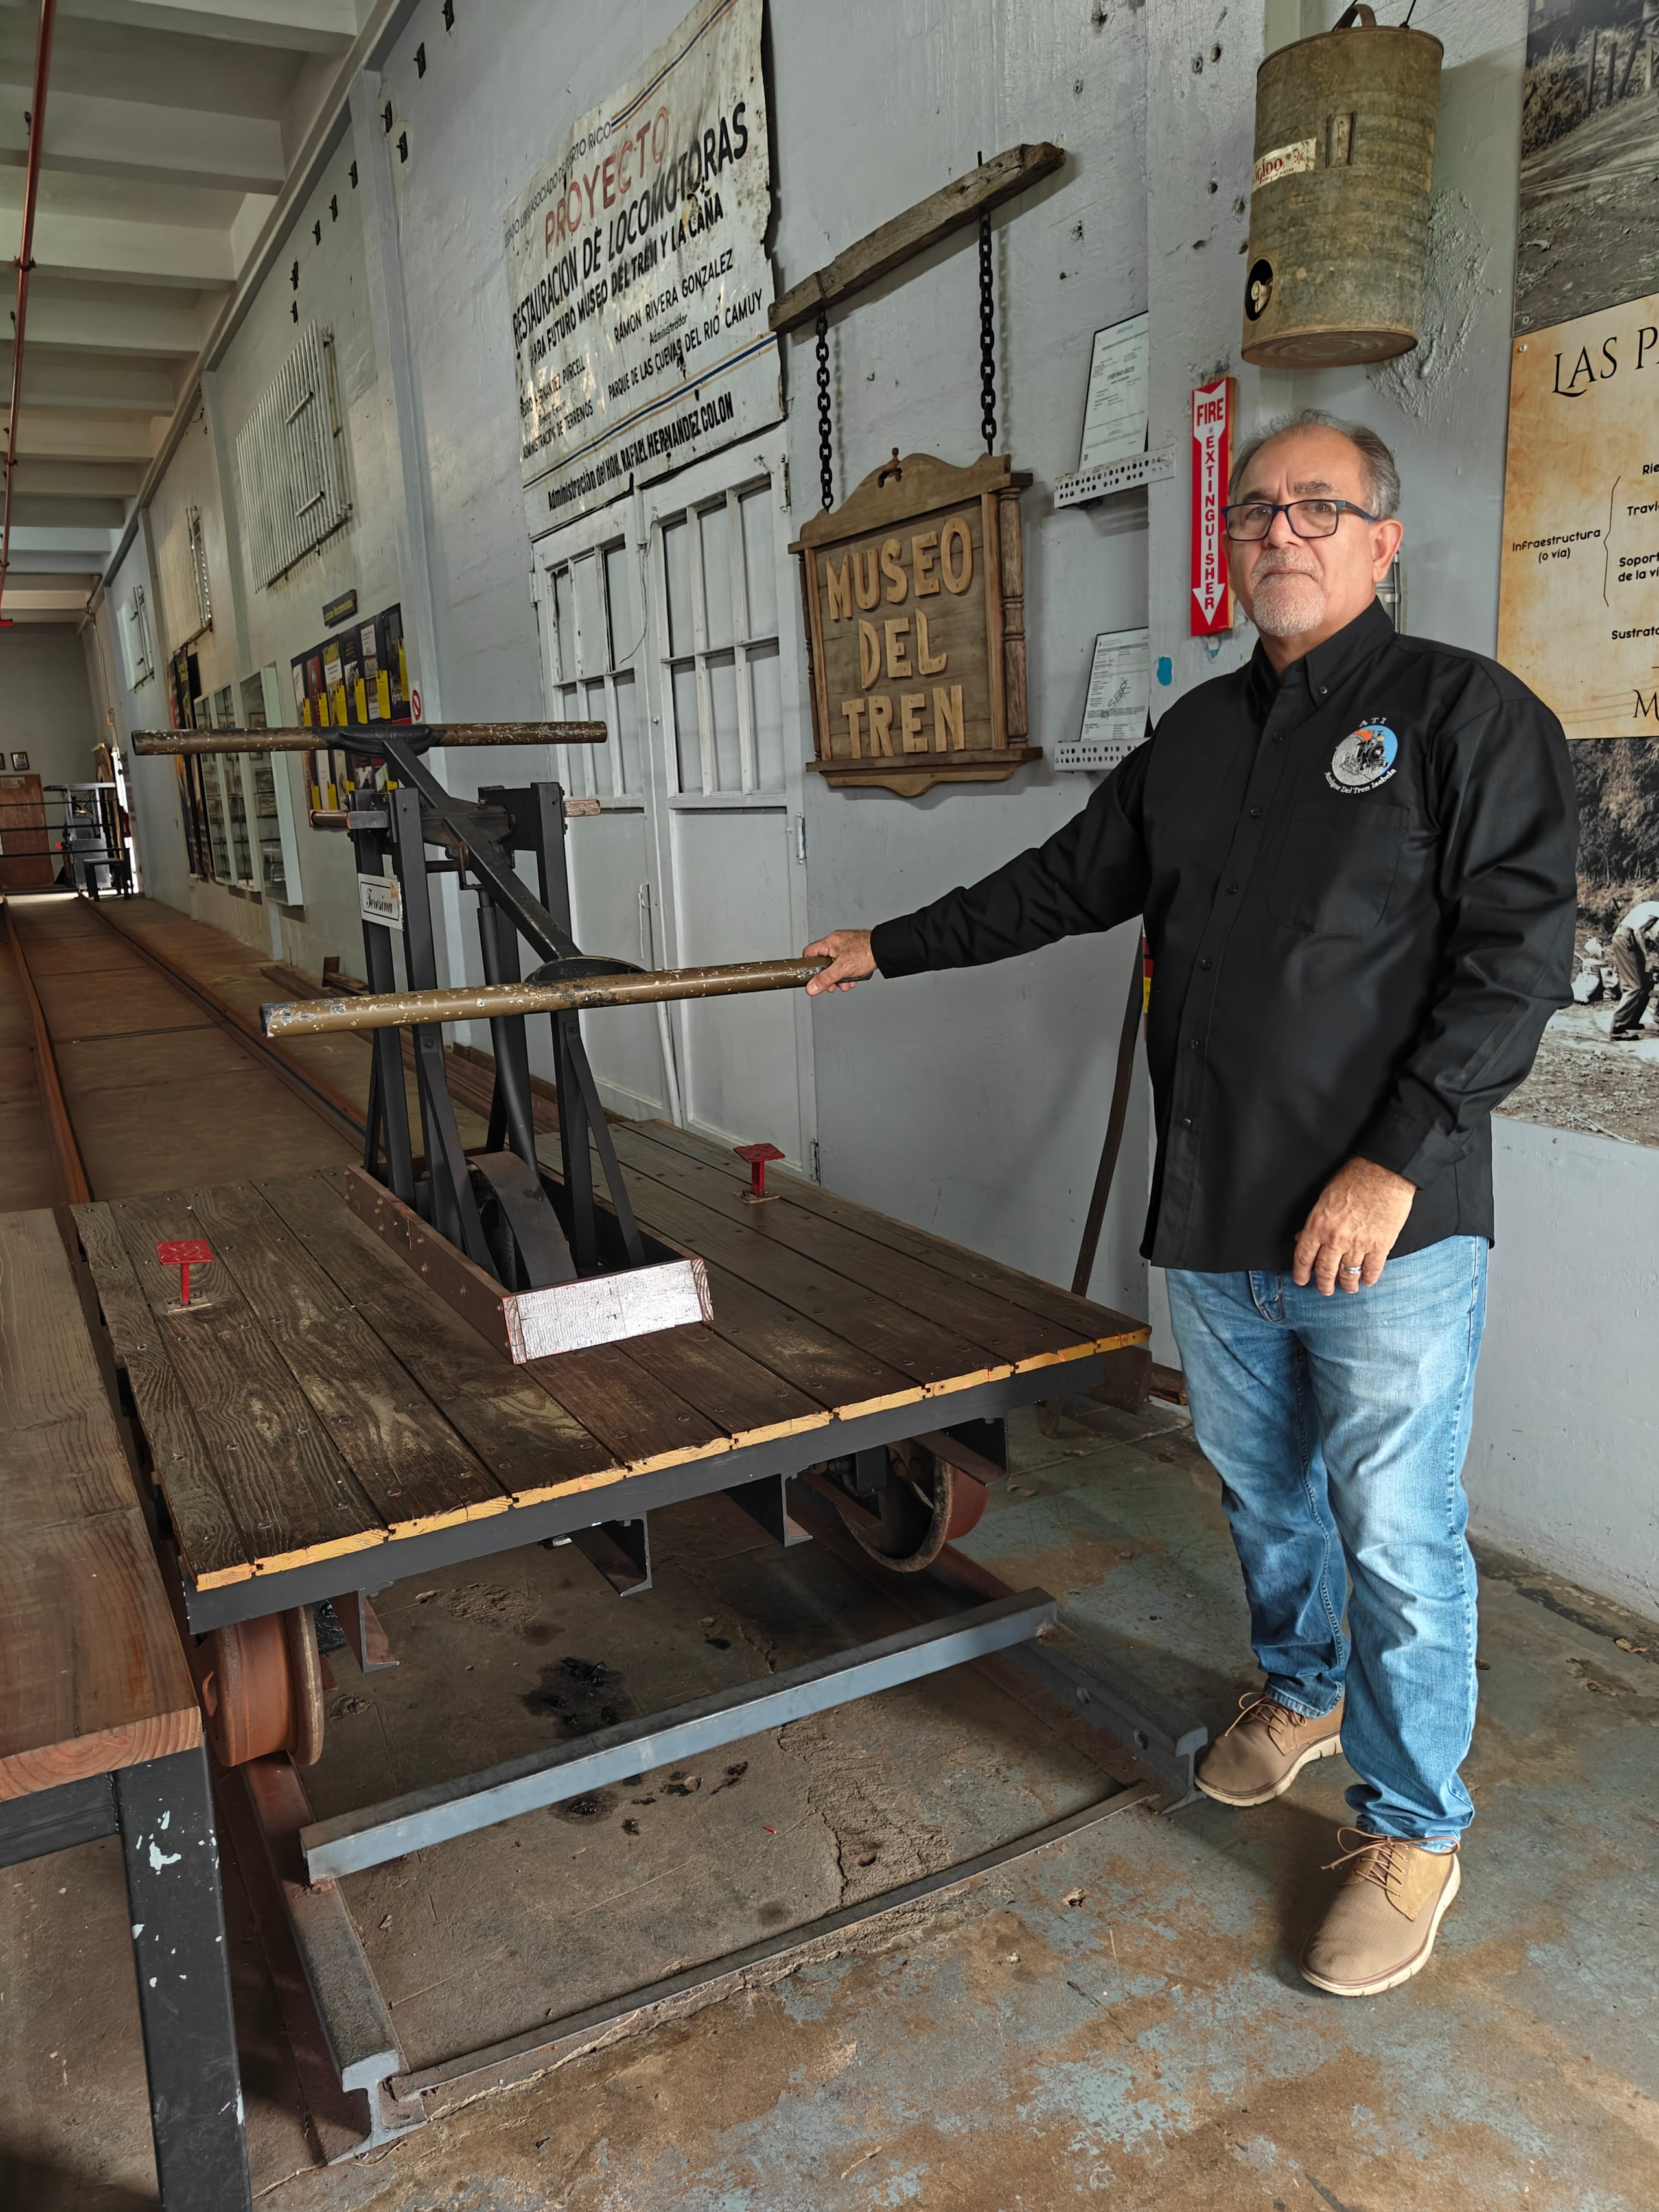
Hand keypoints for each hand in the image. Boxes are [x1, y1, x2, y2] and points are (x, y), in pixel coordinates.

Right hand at [803, 928, 876, 995]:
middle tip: (831, 985)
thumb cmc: (865, 952)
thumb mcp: (841, 969)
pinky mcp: (854, 950)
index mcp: (828, 943)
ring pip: (835, 964)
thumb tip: (811, 987)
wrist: (884, 949)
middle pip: (823, 962)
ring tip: (845, 984)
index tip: (812, 977)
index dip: (808, 966)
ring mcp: (845, 946)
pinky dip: (848, 972)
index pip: (808, 953)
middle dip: (828, 977)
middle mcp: (835, 942)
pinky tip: (853, 978)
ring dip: (839, 977)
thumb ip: (825, 979)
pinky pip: (845, 963)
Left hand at [1292, 1157, 1415, 1295]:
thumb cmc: (1354, 1179)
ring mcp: (1358, 1244)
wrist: (1384, 1172)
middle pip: (1325, 1271)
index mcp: (1318, 1225)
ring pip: (1348, 1274)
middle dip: (1323, 1284)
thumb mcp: (1324, 1198)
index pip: (1303, 1257)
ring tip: (1348, 1288)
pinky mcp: (1380, 1245)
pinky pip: (1372, 1269)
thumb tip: (1303, 1237)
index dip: (1301, 1272)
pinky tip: (1367, 1280)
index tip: (1302, 1280)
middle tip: (1324, 1290)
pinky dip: (1369, 1278)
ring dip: (1347, 1284)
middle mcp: (1335, 1239)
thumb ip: (1314, 1222)